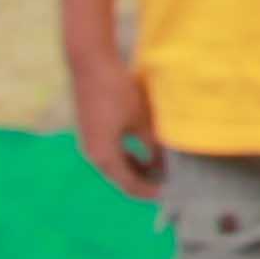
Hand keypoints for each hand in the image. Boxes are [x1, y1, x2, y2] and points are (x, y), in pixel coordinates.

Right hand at [68, 54, 163, 200]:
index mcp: (103, 156)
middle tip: (168, 184)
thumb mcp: (141, 120)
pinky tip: (144, 153)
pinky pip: (110, 152)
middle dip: (144, 182)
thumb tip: (164, 165)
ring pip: (115, 165)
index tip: (170, 194)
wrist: (90, 64)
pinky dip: (127, 156)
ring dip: (136, 169)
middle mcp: (92, 154)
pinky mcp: (90, 130)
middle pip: (120, 178)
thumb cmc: (117, 92)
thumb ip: (153, 145)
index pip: (129, 185)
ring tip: (160, 171)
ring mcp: (89, 142)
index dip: (150, 192)